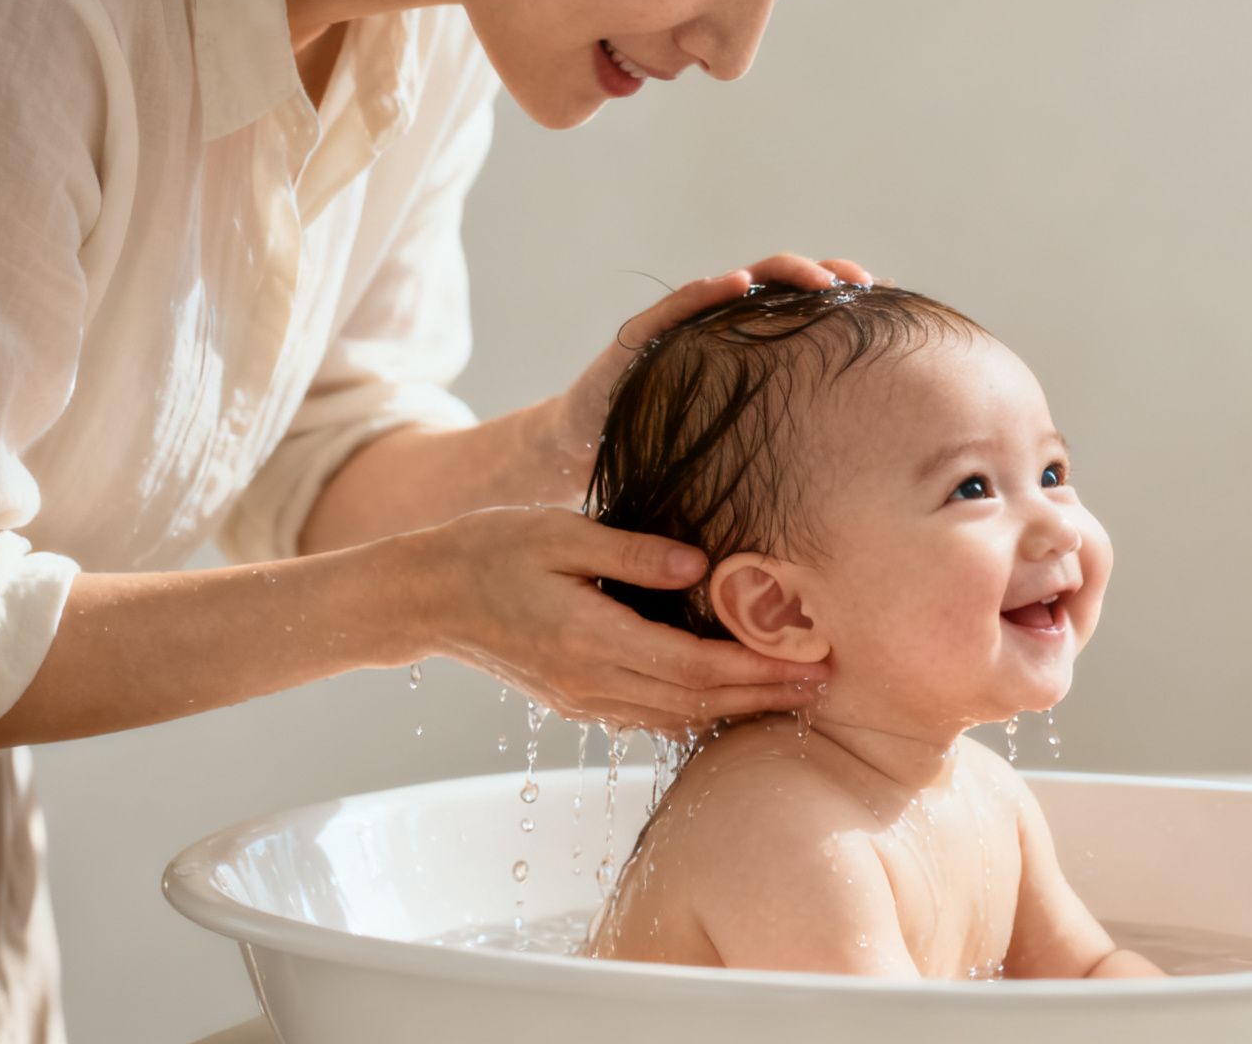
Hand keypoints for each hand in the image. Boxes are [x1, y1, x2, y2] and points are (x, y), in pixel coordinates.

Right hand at [403, 505, 826, 732]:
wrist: (427, 597)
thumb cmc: (492, 549)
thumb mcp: (561, 533)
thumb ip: (633, 552)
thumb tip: (700, 566)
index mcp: (591, 639)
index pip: (693, 666)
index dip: (757, 671)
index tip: (809, 662)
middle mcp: (591, 682)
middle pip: (696, 701)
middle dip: (765, 695)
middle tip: (825, 685)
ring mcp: (582, 699)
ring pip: (676, 717)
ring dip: (737, 709)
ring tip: (792, 696)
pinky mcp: (576, 702)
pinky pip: (649, 718)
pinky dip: (696, 714)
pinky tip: (729, 702)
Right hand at [547, 254, 873, 471]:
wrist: (588, 443)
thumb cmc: (669, 442)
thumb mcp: (738, 438)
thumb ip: (781, 429)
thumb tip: (858, 465)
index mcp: (750, 344)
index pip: (805, 308)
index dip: (845, 299)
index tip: (889, 301)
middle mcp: (721, 323)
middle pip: (783, 284)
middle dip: (827, 276)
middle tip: (865, 285)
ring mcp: (684, 322)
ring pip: (740, 282)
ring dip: (783, 273)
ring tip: (820, 279)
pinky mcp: (644, 333)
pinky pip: (679, 305)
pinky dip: (708, 291)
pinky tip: (735, 283)